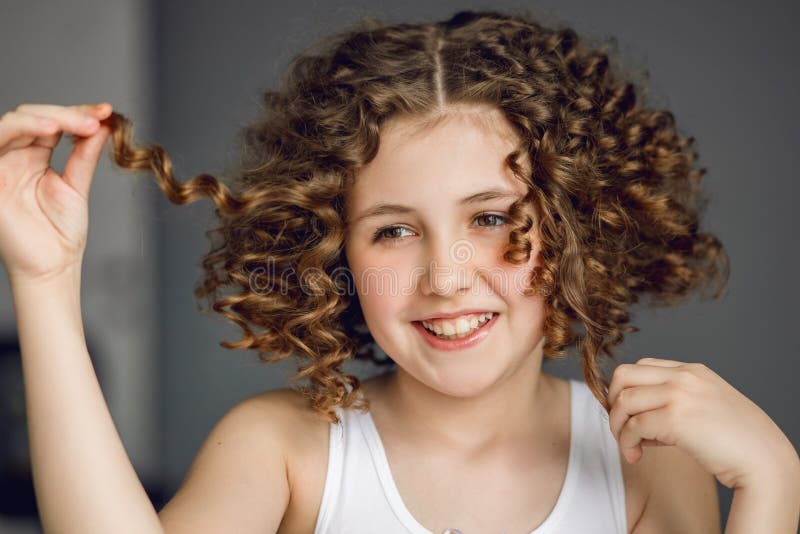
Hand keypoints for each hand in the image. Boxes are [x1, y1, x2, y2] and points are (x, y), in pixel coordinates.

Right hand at [0, 103, 111, 283]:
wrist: (52, 265)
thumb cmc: (61, 233)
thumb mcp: (77, 185)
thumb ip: (85, 153)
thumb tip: (103, 124)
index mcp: (33, 157)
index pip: (52, 123)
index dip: (78, 114)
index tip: (107, 112)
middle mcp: (13, 157)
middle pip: (33, 116)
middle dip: (68, 114)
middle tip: (98, 120)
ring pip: (14, 121)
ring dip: (48, 116)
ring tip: (81, 123)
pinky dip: (23, 127)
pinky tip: (50, 129)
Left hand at [607, 357, 799, 489]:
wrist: (764, 461)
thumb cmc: (737, 442)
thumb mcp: (705, 407)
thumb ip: (674, 403)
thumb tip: (637, 419)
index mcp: (692, 371)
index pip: (641, 367)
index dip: (627, 391)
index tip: (629, 415)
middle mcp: (684, 376)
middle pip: (623, 376)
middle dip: (613, 403)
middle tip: (621, 427)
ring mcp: (679, 394)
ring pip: (623, 401)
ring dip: (617, 427)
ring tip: (629, 446)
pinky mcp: (675, 418)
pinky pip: (633, 426)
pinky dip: (627, 443)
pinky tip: (636, 455)